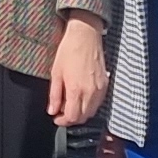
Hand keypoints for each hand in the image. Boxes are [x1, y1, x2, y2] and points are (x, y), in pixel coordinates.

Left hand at [44, 11, 108, 128]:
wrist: (85, 35)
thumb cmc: (69, 51)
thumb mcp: (56, 73)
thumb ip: (55, 95)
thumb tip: (52, 111)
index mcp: (77, 90)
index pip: (72, 117)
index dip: (63, 121)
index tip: (56, 118)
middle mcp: (91, 92)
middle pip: (83, 118)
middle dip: (71, 119)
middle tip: (61, 113)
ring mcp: (100, 89)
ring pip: (91, 112)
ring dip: (80, 113)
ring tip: (70, 104)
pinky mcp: (105, 84)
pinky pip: (98, 103)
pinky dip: (89, 106)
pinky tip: (81, 98)